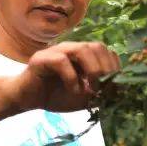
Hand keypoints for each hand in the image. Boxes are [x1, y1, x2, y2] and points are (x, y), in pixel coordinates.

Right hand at [6, 41, 120, 112]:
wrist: (27, 99)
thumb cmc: (55, 95)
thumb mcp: (83, 97)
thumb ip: (99, 92)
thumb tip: (118, 91)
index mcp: (82, 55)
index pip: (105, 51)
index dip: (113, 67)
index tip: (113, 86)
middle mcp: (71, 49)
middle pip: (97, 46)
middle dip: (104, 68)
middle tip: (102, 88)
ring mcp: (56, 51)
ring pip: (81, 48)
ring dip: (91, 69)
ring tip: (91, 88)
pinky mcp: (42, 59)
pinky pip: (61, 61)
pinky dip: (71, 77)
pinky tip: (72, 90)